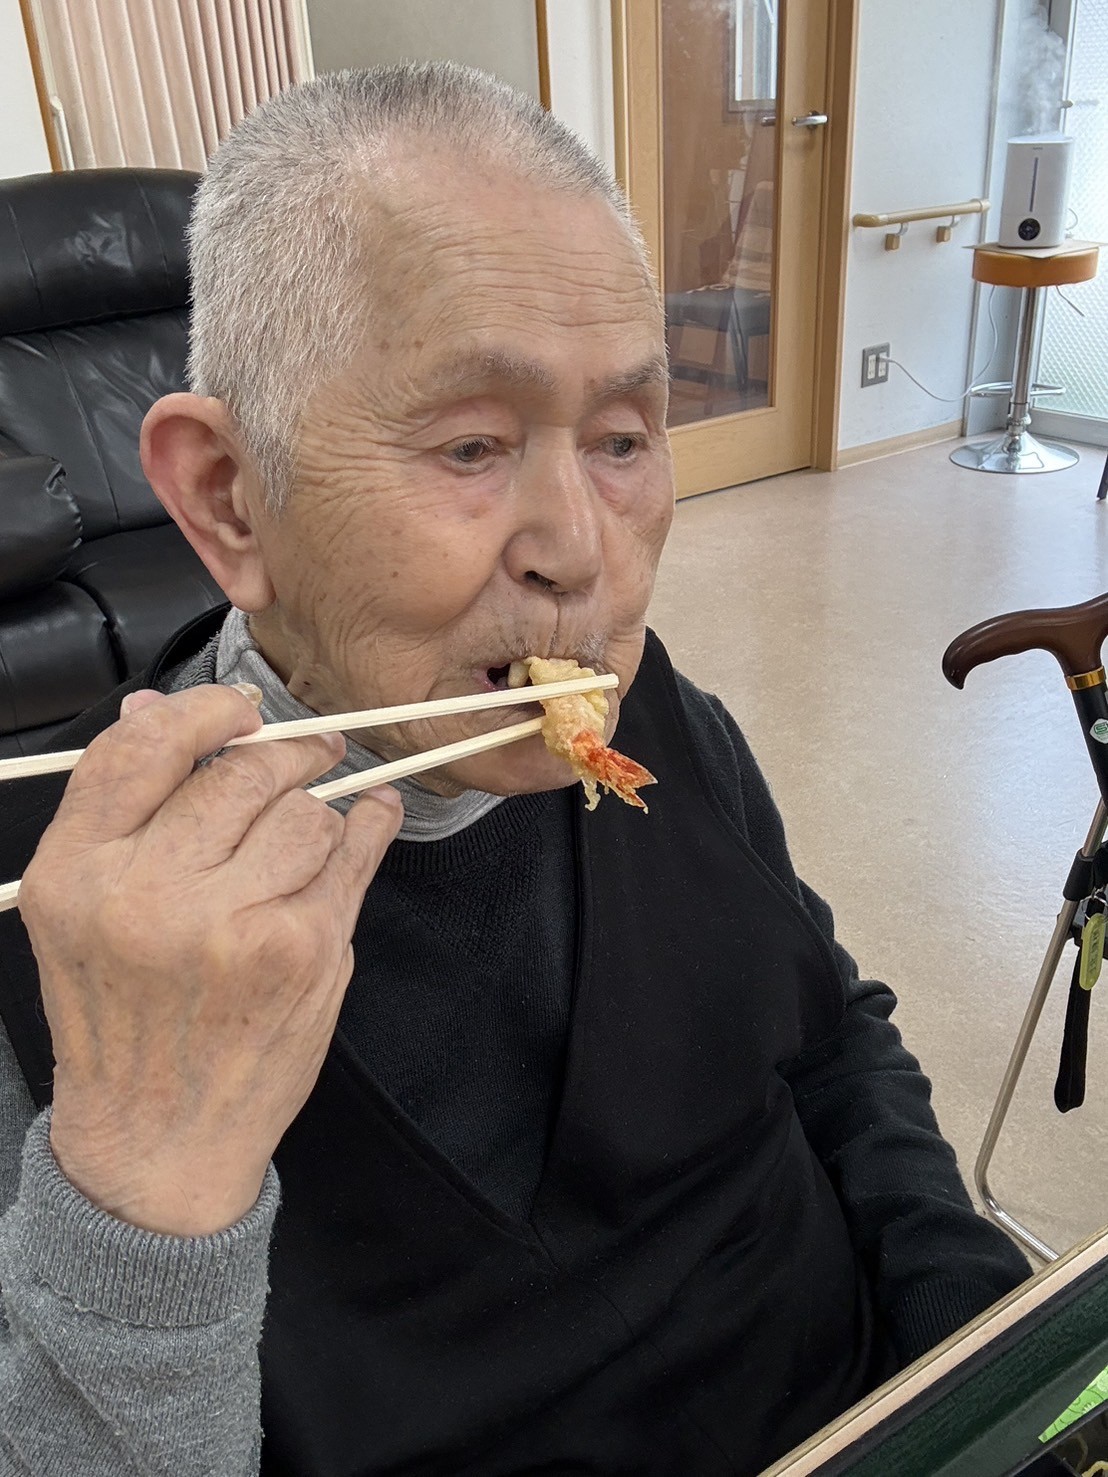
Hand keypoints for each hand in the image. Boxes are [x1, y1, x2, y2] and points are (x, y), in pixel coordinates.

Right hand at [18, 686, 402, 1235]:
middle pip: (242, 771)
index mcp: (77, 873)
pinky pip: (354, 852)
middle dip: (285, 755)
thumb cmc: (123, 1020)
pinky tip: (371, 821)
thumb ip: (120, 809)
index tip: (238, 711)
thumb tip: (155, 707)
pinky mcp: (302, 950)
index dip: (202, 712)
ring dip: (316, 814)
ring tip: (304, 844)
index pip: (144, 749)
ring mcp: (231, 923)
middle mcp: (147, 894)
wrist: (157, 1140)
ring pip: (306, 810)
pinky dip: (370, 830)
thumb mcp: (82, 913)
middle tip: (306, 755)